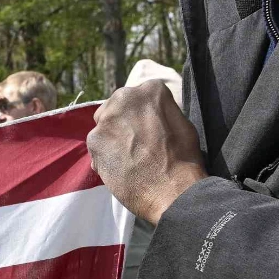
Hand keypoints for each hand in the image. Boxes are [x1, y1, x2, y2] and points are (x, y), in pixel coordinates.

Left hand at [86, 81, 208, 223]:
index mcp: (151, 89)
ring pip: (104, 126)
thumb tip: (149, 113)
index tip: (145, 129)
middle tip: (134, 144)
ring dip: (112, 139)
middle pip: (115, 107)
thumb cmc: (183, 159)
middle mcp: (126, 97)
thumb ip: (159, 111)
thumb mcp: (180, 122)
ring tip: (129, 159)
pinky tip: (120, 168)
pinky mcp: (94, 139)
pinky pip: (96, 146)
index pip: (138, 97)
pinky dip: (104, 156)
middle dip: (121, 123)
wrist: (172, 189)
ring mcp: (107, 118)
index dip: (140, 116)